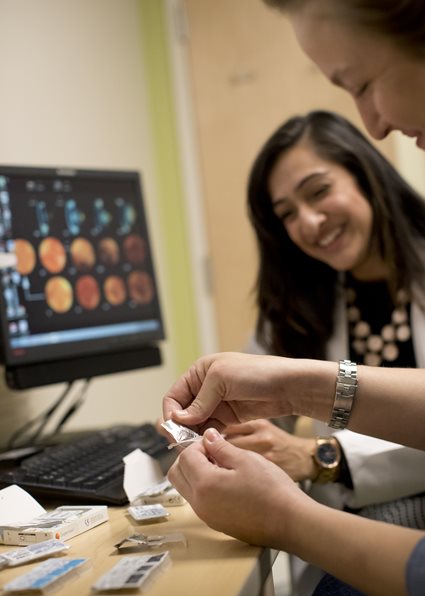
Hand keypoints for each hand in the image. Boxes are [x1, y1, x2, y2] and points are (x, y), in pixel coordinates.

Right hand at [162, 352, 333, 433]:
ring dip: (192, 435)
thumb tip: (179, 419)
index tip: (173, 428)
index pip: (174, 395)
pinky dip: (206, 438)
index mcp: (200, 372)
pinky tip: (207, 445)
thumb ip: (200, 401)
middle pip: (182, 411)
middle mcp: (205, 388)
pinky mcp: (229, 417)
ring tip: (194, 447)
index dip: (171, 412)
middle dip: (180, 427)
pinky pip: (210, 430)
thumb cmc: (257, 372)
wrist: (288, 386)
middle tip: (180, 442)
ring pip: (195, 424)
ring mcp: (217, 404)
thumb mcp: (222, 379)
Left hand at [167, 428, 311, 548]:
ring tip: (222, 465)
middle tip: (212, 451)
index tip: (213, 441)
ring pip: (186, 488)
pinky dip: (205, 486)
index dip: (198, 444)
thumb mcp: (246, 459)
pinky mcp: (216, 523)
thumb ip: (220, 447)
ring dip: (196, 472)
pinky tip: (228, 480)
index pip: (184, 456)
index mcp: (204, 484)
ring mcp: (207, 516)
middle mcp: (200, 504)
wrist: (291, 522)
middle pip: (177, 474)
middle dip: (189, 458)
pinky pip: (199, 500)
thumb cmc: (272, 491)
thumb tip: (207, 437)